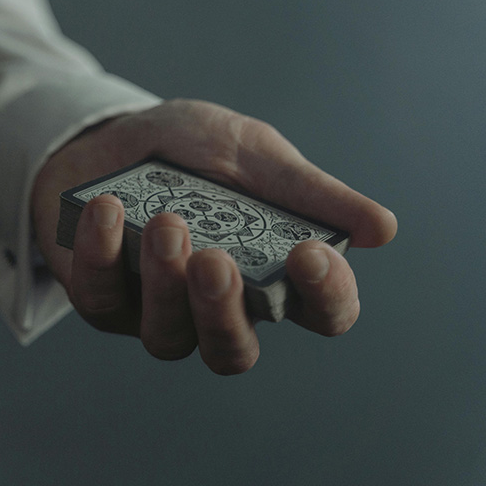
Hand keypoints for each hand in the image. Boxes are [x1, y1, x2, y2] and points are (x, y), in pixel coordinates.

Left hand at [31, 99, 396, 373]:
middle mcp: (219, 306)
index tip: (310, 253)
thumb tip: (383, 229)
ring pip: (168, 339)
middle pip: (234, 351)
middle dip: (223, 311)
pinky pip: (102, 301)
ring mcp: (159, 311)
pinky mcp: (104, 300)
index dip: (326, 296)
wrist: (113, 134)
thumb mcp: (252, 153)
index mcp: (274, 274)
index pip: (322, 313)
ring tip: (165, 222)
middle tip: (215, 260)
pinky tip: (107, 208)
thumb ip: (306, 191)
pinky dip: (103, 256)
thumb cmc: (193, 149)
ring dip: (165, 284)